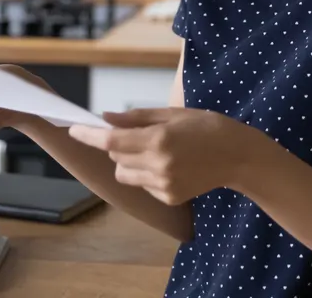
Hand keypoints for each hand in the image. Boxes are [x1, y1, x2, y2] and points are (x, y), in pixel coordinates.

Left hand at [67, 107, 261, 204]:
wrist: (238, 156)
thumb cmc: (207, 127)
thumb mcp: (173, 114)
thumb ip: (137, 118)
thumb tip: (106, 118)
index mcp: (158, 139)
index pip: (112, 140)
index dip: (89, 135)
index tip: (74, 129)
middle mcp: (158, 164)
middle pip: (116, 159)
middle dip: (117, 147)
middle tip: (136, 136)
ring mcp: (164, 184)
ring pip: (126, 175)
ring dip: (129, 163)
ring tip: (154, 151)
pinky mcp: (170, 197)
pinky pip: (143, 185)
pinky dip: (146, 175)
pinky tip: (169, 165)